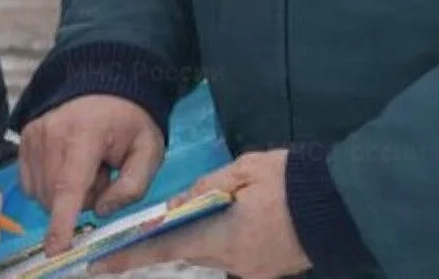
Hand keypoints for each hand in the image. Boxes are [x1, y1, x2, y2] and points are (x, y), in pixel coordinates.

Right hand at [17, 95, 164, 255]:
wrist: (106, 88)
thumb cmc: (130, 123)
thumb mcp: (149, 152)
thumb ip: (133, 187)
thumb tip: (101, 210)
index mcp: (86, 133)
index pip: (70, 184)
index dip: (62, 220)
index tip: (56, 247)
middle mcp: (52, 132)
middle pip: (55, 196)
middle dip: (81, 200)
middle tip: (103, 175)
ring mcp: (34, 134)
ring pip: (41, 194)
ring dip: (64, 194)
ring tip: (87, 166)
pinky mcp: (24, 139)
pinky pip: (30, 184)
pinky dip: (50, 186)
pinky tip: (68, 165)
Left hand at [88, 149, 311, 278]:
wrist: (340, 204)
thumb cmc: (289, 180)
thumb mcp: (241, 170)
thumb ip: (204, 189)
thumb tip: (175, 205)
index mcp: (220, 236)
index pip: (163, 250)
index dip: (128, 258)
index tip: (99, 265)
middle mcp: (231, 262)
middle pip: (187, 254)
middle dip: (164, 245)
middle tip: (137, 238)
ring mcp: (251, 272)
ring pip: (211, 256)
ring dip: (199, 241)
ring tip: (193, 222)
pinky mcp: (268, 272)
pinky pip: (235, 258)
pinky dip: (225, 243)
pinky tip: (230, 225)